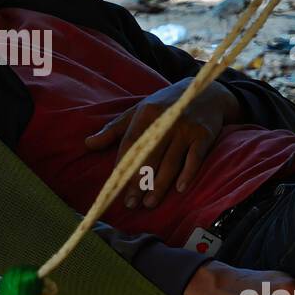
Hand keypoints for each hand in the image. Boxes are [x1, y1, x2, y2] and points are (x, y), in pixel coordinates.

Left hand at [84, 78, 239, 207]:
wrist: (206, 91)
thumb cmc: (166, 105)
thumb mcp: (139, 110)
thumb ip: (114, 129)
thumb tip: (88, 144)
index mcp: (147, 113)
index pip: (131, 145)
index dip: (123, 168)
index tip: (116, 188)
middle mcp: (166, 120)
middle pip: (149, 157)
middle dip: (139, 183)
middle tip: (131, 204)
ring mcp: (187, 128)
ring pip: (170, 162)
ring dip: (160, 185)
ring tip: (149, 203)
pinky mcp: (204, 135)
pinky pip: (194, 158)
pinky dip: (188, 174)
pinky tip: (179, 189)